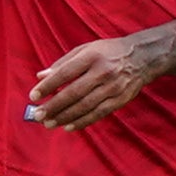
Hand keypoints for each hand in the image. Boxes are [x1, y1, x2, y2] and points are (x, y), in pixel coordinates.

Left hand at [29, 31, 165, 129]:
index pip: (65, 73)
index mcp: (91, 56)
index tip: (33, 95)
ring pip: (85, 106)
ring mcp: (112, 88)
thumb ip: (62, 63)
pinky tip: (68, 127)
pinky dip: (82, 122)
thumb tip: (40, 76)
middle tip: (38, 115)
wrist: (142, 57)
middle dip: (53, 106)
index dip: (48, 85)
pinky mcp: (119, 100)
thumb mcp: (85, 49)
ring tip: (49, 124)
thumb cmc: (108, 52)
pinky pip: (98, 114)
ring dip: (64, 117)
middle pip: (74, 93)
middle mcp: (102, 72)